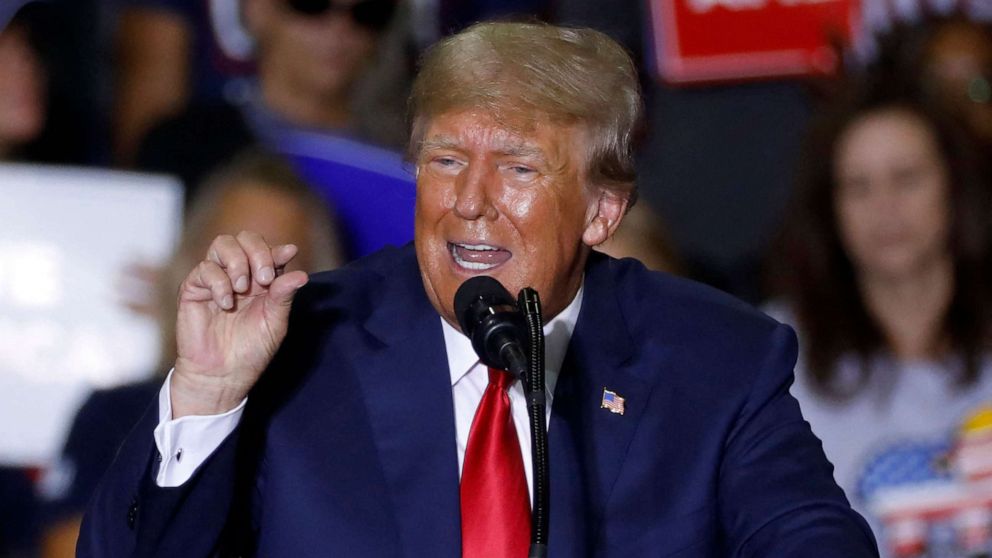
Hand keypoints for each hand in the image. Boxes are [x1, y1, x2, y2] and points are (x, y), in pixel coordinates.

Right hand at [170, 231, 308, 417]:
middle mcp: (239, 274)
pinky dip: (219, 282)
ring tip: (243, 288)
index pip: (269, 252)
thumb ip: (284, 296)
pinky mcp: (194, 288)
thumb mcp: (274, 323)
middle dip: (258, 252)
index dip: (277, 250)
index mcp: (262, 280)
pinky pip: (205, 268)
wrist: (222, 375)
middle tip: (265, 278)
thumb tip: (302, 274)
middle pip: (245, 238)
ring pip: (223, 244)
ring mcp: (216, 279)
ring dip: (238, 262)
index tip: (289, 253)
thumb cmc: (251, 350)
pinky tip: (226, 304)